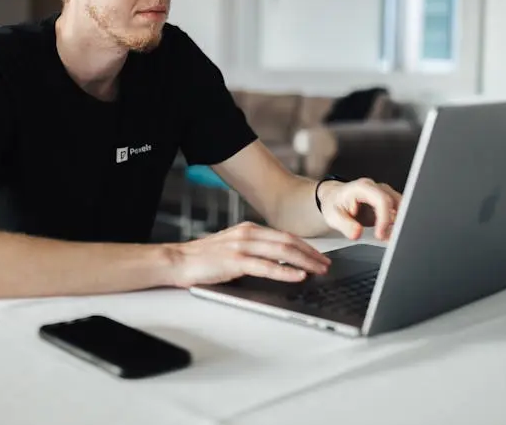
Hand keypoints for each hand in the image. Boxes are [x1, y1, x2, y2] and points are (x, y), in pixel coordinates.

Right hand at [167, 222, 331, 287]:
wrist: (179, 261)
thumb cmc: (205, 259)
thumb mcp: (233, 248)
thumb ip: (254, 251)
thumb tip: (279, 262)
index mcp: (249, 229)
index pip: (285, 235)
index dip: (306, 246)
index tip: (320, 256)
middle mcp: (248, 234)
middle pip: (288, 241)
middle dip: (311, 254)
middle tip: (326, 265)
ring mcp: (242, 246)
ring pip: (282, 251)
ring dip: (304, 262)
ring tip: (319, 271)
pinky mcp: (235, 261)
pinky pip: (266, 266)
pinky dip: (285, 271)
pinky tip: (298, 276)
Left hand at [318, 177, 401, 240]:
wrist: (334, 198)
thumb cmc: (334, 203)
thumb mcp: (333, 216)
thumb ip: (344, 225)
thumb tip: (357, 233)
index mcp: (362, 187)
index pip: (381, 200)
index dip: (384, 218)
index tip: (380, 235)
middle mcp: (376, 188)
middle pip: (395, 202)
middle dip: (395, 223)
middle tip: (388, 239)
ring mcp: (383, 194)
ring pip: (401, 207)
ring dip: (397, 224)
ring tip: (387, 238)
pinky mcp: (387, 202)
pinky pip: (398, 212)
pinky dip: (396, 224)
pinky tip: (388, 235)